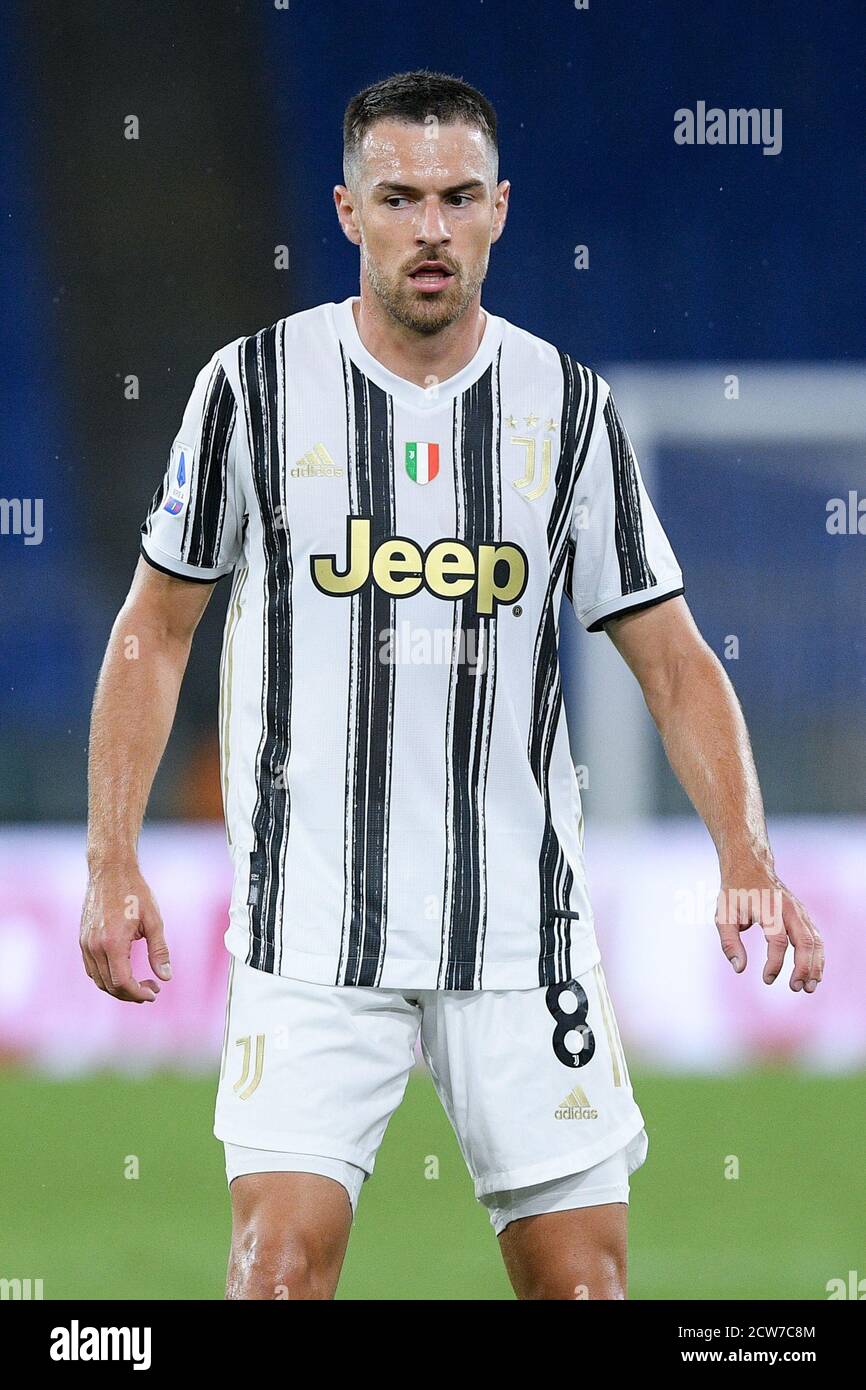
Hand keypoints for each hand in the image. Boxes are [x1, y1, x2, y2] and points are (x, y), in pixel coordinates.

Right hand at [80, 861, 170, 1002]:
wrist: (110, 870)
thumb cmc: (135, 892)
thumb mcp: (154, 920)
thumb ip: (159, 951)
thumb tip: (166, 977)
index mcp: (113, 942)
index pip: (122, 982)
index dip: (138, 993)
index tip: (153, 993)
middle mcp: (95, 946)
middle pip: (109, 985)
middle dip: (131, 994)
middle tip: (151, 990)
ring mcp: (85, 943)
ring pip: (98, 979)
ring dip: (118, 988)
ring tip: (140, 984)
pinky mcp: (83, 939)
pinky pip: (91, 968)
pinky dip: (106, 977)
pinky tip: (124, 971)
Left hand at [715, 858, 823, 992]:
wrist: (750, 866)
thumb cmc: (735, 892)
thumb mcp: (723, 915)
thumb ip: (729, 942)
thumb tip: (739, 968)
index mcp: (768, 908)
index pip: (777, 940)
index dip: (775, 963)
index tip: (766, 979)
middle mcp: (788, 909)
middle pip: (805, 941)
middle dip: (804, 967)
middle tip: (796, 988)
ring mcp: (799, 911)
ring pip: (815, 940)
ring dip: (815, 965)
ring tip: (809, 988)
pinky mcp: (803, 915)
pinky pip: (816, 938)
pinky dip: (817, 957)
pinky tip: (814, 974)